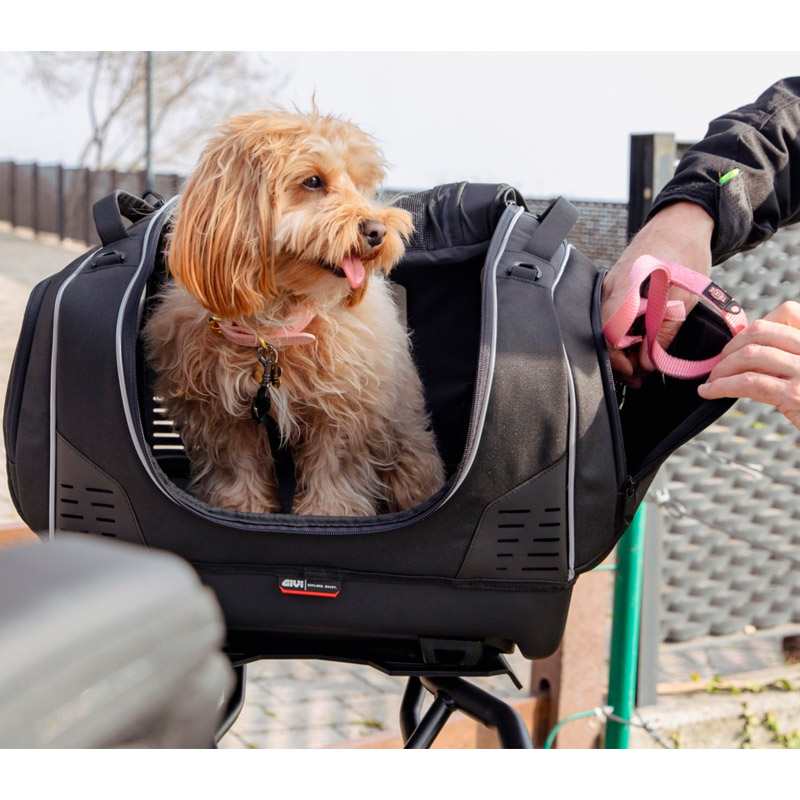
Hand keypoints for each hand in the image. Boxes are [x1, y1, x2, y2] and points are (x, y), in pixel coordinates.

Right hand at [602, 202, 713, 386]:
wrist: (684, 220)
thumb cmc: (685, 250)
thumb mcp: (684, 295)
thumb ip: (665, 330)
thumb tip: (650, 361)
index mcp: (624, 290)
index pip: (608, 335)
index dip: (618, 359)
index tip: (634, 373)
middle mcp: (611, 288)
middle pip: (605, 334)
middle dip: (620, 360)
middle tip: (641, 376)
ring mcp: (613, 286)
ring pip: (609, 326)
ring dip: (623, 348)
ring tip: (642, 362)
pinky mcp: (619, 285)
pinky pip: (615, 315)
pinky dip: (625, 332)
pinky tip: (640, 340)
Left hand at [698, 301, 799, 430]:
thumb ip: (789, 354)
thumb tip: (746, 348)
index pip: (788, 312)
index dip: (755, 327)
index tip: (739, 345)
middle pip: (761, 330)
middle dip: (731, 347)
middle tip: (719, 365)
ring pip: (751, 355)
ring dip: (723, 368)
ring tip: (713, 380)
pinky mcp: (796, 394)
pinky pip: (749, 382)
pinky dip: (722, 386)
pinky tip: (709, 392)